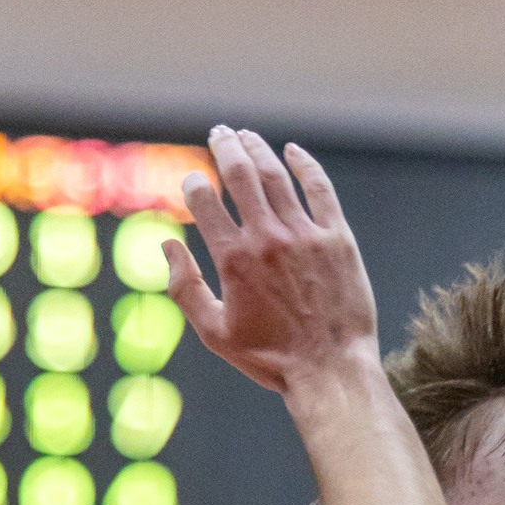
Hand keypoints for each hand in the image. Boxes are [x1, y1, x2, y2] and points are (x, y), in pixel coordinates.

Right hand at [167, 128, 379, 399]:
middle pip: (241, 174)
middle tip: (219, 134)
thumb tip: (167, 244)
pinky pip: (320, 188)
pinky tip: (294, 151)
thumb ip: (185, 286)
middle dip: (225, 148)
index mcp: (233, 260)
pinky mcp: (337, 237)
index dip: (195, 183)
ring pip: (277, 175)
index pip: (205, 202)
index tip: (194, 179)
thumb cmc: (270, 358)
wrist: (330, 370)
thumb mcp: (215, 332)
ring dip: (258, 150)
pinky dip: (305, 165)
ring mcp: (305, 234)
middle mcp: (268, 238)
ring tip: (247, 137)